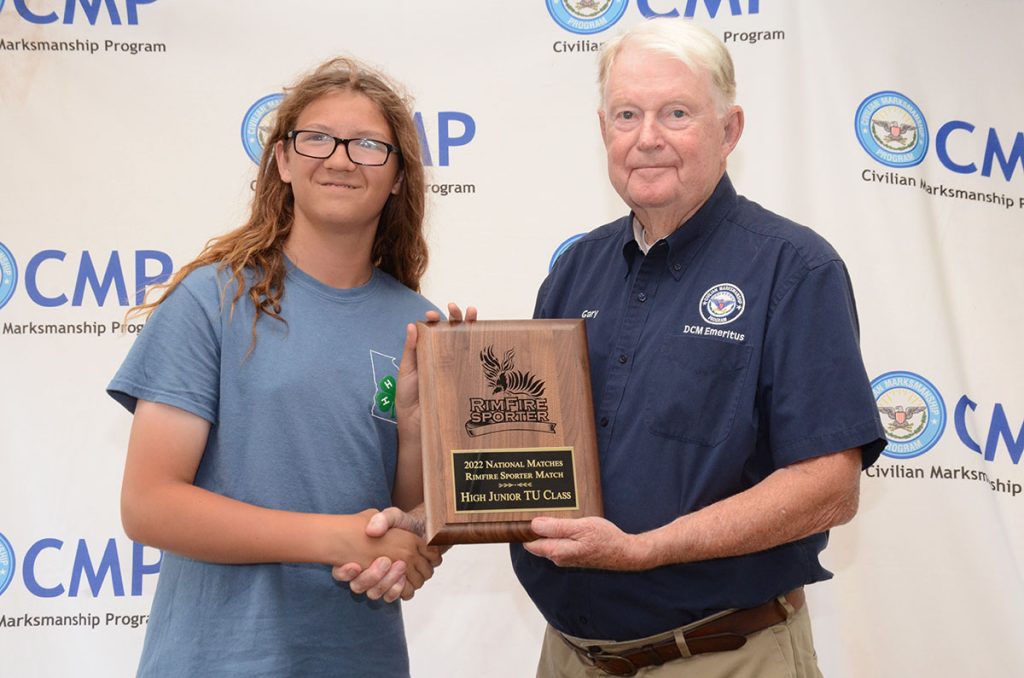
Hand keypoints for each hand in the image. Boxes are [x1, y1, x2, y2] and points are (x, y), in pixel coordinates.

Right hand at [333, 508, 444, 601]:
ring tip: (400, 567)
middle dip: (371, 576)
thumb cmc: (403, 526)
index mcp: (356, 556)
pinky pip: (390, 597)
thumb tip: (372, 530)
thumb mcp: (393, 516)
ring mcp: (378, 582)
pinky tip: (404, 579)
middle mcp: (364, 573)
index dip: (343, 573)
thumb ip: (382, 519)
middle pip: (358, 586)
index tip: (355, 565)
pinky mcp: (393, 588)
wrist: (423, 535)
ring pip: (374, 594)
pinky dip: (396, 590)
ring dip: (386, 583)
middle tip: (386, 561)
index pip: (340, 572)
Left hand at [395, 304, 477, 445]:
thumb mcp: (406, 372)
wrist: (418, 427)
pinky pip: (475, 363)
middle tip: (454, 308)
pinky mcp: (466, 380)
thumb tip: (412, 326)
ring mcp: (457, 369)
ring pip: (467, 343)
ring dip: (470, 325)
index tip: (431, 315)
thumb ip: (410, 350)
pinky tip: (482, 336)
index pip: (434, 332)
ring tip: (471, 313)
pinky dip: (481, 348)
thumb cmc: (409, 400)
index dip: (435, 321)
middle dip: (456, 317)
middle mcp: (445, 358)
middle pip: (453, 333)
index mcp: (429, 354)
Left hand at [522, 516, 651, 570]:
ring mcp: (566, 557)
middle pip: (537, 542)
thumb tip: (534, 525)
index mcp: (557, 552)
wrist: (625, 552)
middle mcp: (558, 557)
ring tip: (546, 510)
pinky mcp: (573, 554)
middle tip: (533, 507)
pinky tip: (560, 520)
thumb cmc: (605, 539)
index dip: (524, 529)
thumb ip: (557, 527)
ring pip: (548, 541)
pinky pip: (558, 542)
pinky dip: (555, 531)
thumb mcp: (581, 528)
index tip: (521, 514)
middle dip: (533, 527)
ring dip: (545, 528)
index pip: (529, 543)